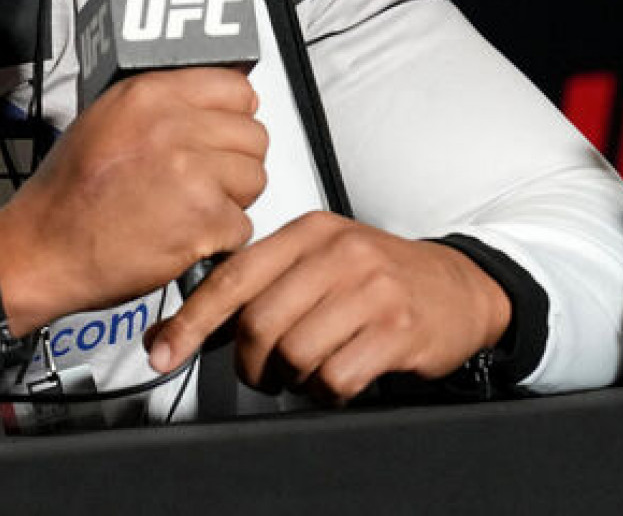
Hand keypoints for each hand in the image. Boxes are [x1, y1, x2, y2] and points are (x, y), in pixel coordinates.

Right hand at [0, 67, 267, 334]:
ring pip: (255, 178)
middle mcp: (172, 126)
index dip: (234, 115)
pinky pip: (242, 225)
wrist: (44, 248)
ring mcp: (191, 172)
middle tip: (205, 180)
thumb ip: (161, 104)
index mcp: (148, 94)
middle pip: (252, 134)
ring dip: (233, 200)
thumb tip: (218, 100)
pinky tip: (185, 236)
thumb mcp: (105, 118)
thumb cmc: (68, 192)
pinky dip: (219, 240)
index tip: (224, 134)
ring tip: (193, 209)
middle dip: (236, 161)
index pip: (234, 87)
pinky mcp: (202, 220)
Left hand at [145, 212, 511, 404]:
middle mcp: (337, 253)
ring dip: (291, 379)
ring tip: (306, 372)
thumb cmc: (378, 276)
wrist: (459, 287)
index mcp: (308, 231)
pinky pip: (335, 377)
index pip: (233, 276)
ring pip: (294, 353)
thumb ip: (265, 283)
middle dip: (250, 362)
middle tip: (262, 373)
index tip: (163, 350)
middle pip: (258, 323)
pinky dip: (327, 392)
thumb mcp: (320, 259)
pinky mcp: (397, 329)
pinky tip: (339, 378)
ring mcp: (370, 289)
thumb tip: (192, 324)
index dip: (191, 320)